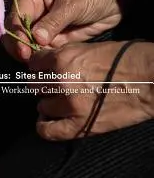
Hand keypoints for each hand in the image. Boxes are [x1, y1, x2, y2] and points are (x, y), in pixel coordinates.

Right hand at [4, 0, 121, 60]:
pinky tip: (47, 64)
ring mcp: (42, 26)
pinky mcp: (54, 38)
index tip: (23, 51)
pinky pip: (43, 51)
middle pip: (17, 33)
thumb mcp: (71, 4)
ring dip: (31, 55)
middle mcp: (32, 11)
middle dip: (21, 47)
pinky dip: (44, 58)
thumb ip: (53, 22)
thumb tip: (36, 40)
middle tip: (29, 60)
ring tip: (37, 66)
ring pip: (28, 45)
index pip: (15, 18)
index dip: (16, 35)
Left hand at [28, 41, 153, 139]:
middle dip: (43, 83)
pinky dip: (44, 126)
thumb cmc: (122, 59)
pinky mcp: (80, 125)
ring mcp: (70, 105)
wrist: (148, 79)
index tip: (43, 68)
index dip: (38, 65)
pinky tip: (47, 120)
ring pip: (41, 105)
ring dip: (48, 102)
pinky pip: (48, 130)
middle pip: (35, 84)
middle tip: (53, 84)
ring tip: (59, 100)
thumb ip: (63, 55)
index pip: (34, 63)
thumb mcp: (87, 47)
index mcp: (63, 59)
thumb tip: (45, 62)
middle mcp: (61, 81)